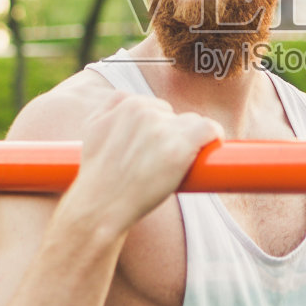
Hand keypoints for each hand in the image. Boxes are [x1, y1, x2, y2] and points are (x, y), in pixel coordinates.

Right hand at [72, 94, 222, 232]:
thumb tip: (128, 99)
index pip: (154, 106)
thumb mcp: (91, 128)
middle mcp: (144, 111)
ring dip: (186, 141)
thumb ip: (109, 107)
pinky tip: (210, 147)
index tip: (152, 148)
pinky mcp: (181, 145)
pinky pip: (209, 129)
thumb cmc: (97, 175)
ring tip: (169, 166)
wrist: (101, 205)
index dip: (155, 128)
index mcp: (125, 103)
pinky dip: (213, 136)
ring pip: (191, 123)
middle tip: (157, 161)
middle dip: (169, 134)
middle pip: (173, 115)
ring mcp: (162, 128)